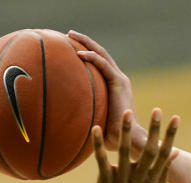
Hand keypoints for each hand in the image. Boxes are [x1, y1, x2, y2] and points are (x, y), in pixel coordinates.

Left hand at [68, 31, 138, 151]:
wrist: (127, 139)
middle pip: (100, 53)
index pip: (100, 63)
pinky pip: (103, 65)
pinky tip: (79, 54)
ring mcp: (119, 80)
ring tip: (70, 35)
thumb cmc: (110, 136)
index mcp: (114, 85)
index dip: (87, 52)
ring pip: (101, 54)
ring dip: (86, 43)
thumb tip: (63, 118)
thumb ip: (85, 113)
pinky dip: (92, 57)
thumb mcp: (95, 119)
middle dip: (85, 41)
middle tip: (69, 34)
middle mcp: (118, 79)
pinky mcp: (119, 83)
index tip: (71, 46)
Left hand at [91, 109, 178, 182]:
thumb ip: (165, 173)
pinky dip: (98, 144)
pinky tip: (95, 128)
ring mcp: (122, 180)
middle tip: (157, 110)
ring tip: (127, 112)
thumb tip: (175, 152)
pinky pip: (101, 160)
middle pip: (148, 152)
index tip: (175, 118)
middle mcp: (139, 179)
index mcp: (152, 179)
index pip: (164, 154)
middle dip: (154, 131)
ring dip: (126, 132)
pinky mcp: (105, 181)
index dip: (170, 136)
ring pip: (125, 152)